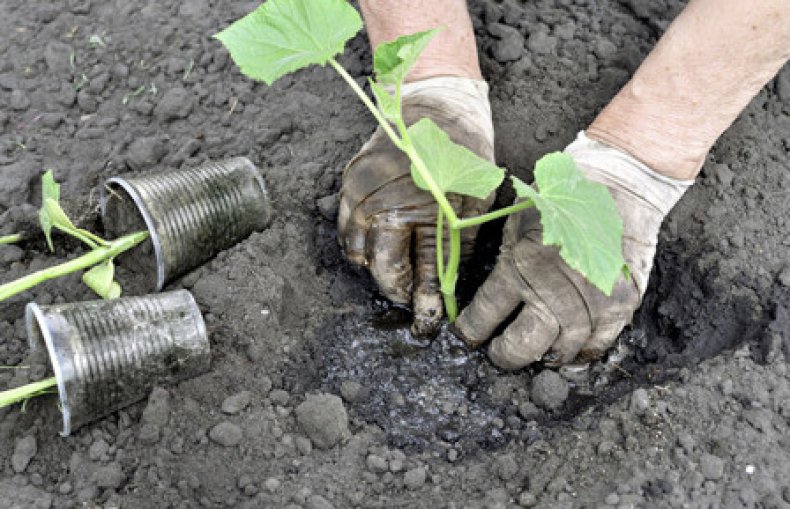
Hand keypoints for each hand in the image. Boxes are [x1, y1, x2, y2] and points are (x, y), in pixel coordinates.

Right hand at [338, 77, 494, 335]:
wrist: (437, 105)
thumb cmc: (464, 153)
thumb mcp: (473, 203)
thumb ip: (456, 248)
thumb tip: (447, 288)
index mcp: (414, 212)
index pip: (416, 275)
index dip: (422, 304)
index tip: (428, 323)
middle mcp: (379, 207)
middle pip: (380, 270)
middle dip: (396, 291)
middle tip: (411, 301)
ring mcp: (358, 194)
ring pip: (356, 254)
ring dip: (375, 268)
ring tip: (397, 270)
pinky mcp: (348, 182)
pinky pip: (344, 228)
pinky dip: (359, 243)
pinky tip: (379, 243)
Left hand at [454, 132, 691, 368]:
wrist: (619, 183)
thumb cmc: (561, 197)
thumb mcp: (519, 220)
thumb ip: (506, 257)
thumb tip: (489, 295)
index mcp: (520, 265)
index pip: (485, 314)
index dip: (472, 331)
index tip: (468, 337)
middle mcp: (553, 288)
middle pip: (523, 345)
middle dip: (506, 355)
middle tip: (501, 354)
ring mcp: (590, 300)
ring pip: (561, 351)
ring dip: (545, 356)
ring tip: (538, 352)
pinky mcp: (621, 303)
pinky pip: (598, 345)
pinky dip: (583, 352)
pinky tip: (572, 348)